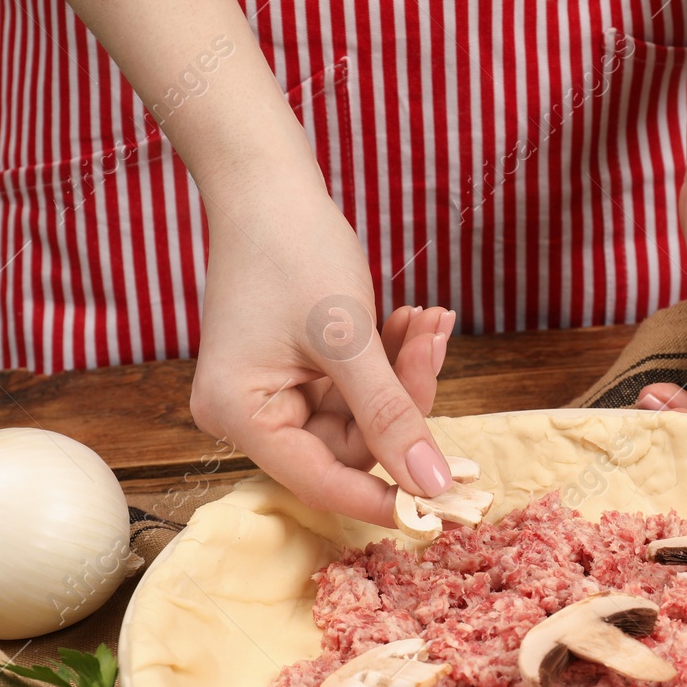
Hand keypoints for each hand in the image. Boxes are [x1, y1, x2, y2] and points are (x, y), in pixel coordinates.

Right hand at [190, 186, 455, 526]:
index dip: (384, 496)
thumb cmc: (293, 249)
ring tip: (429, 321)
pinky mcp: (295, 373)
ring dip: (402, 373)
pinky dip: (387, 361)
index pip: (321, 481)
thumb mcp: (349, 338)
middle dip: (403, 400)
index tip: (444, 502)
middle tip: (434, 343)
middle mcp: (248, 415)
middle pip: (349, 446)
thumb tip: (433, 485)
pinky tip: (411, 321)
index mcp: (241, 416)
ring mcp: (272, 394)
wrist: (267, 184)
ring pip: (361, 416)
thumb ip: (391, 415)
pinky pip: (353, 389)